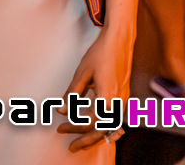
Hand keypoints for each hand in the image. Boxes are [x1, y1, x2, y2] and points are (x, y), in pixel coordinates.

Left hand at [57, 29, 132, 151]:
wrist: (119, 39)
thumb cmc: (100, 53)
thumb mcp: (83, 72)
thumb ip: (73, 93)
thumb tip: (62, 110)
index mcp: (108, 97)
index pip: (90, 123)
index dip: (75, 128)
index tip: (61, 128)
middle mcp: (119, 102)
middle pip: (103, 131)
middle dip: (85, 140)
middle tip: (71, 146)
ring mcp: (124, 100)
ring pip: (110, 126)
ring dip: (94, 134)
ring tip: (80, 138)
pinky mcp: (124, 96)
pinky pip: (114, 118)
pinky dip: (102, 125)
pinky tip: (92, 123)